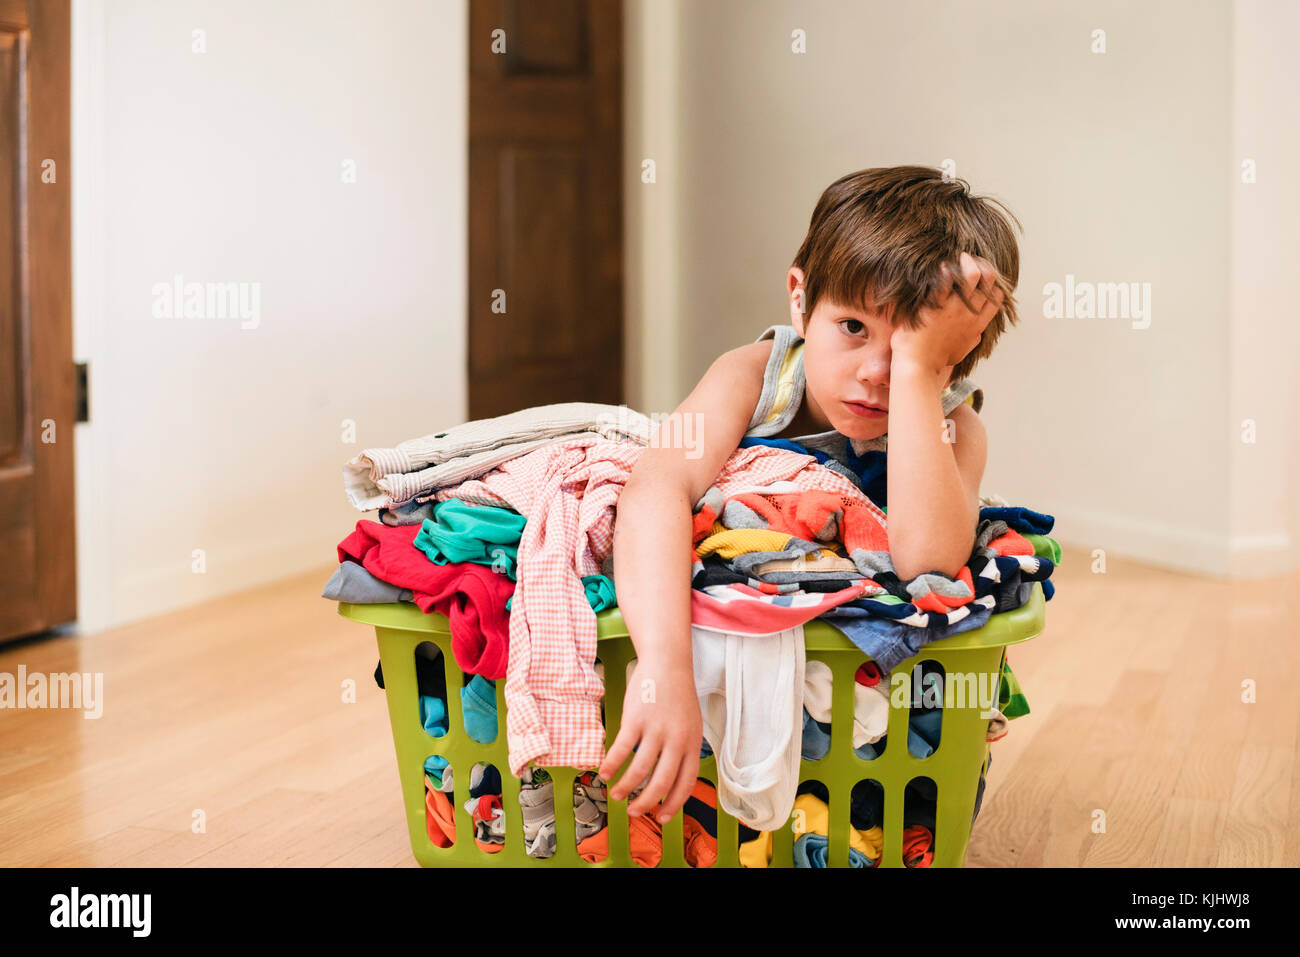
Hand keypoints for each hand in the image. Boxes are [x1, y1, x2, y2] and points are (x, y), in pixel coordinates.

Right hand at [597, 658, 701, 823]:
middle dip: (646, 803)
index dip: (672, 805)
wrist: (667, 663)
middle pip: (661, 783)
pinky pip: (621, 750)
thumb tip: (672, 779)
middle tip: (634, 812)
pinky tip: (604, 773)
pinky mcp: (635, 719)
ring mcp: (655, 730)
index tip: (661, 818)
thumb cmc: (677, 695)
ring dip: (626, 787)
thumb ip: (684, 750)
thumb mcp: (691, 724)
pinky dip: (611, 765)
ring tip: (617, 795)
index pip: (685, 784)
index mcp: (692, 744)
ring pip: (639, 770)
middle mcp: (676, 740)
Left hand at [890, 251, 1003, 375]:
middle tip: (971, 260)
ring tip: (961, 257)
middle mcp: (970, 314)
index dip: (993, 285)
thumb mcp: (961, 353)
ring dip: (969, 262)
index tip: (983, 278)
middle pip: (988, 282)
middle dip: (983, 266)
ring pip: (973, 276)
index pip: (996, 299)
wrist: (917, 368)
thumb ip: (971, 341)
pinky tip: (943, 266)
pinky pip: (945, 280)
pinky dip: (946, 270)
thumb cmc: (935, 362)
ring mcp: (954, 309)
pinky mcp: (935, 305)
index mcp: (977, 326)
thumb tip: (977, 335)